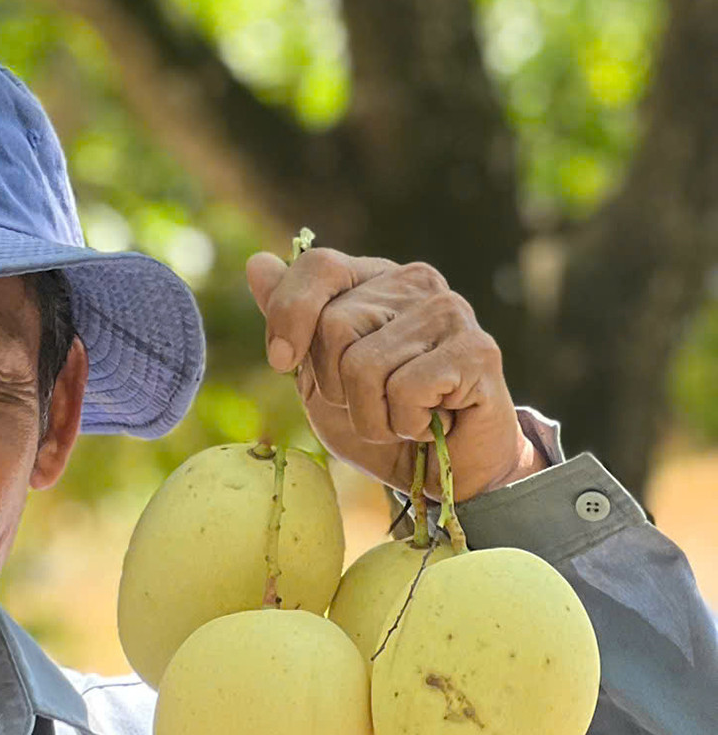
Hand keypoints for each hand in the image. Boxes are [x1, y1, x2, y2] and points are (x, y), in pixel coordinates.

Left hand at [243, 248, 545, 500]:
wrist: (445, 471)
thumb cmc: (382, 420)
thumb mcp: (318, 373)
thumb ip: (290, 319)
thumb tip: (257, 262)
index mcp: (376, 280)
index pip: (319, 266)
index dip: (289, 316)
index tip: (282, 363)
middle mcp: (416, 283)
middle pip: (334, 326)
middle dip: (336, 386)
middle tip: (374, 402)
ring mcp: (450, 312)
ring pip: (363, 365)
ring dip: (370, 415)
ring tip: (403, 416)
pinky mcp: (477, 350)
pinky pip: (404, 390)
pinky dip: (405, 424)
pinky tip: (432, 422)